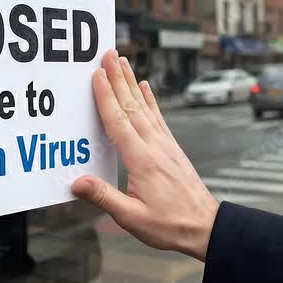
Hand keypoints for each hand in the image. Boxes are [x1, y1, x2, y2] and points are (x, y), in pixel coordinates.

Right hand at [71, 50, 219, 261]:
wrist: (206, 228)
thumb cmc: (169, 225)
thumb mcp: (132, 218)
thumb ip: (104, 197)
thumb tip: (76, 182)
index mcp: (142, 160)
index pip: (119, 122)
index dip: (106, 97)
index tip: (97, 74)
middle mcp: (155, 146)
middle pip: (132, 106)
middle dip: (118, 78)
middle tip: (108, 54)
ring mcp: (166, 145)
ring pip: (145, 107)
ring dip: (132, 83)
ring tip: (123, 61)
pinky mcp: (172, 149)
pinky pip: (158, 118)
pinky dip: (150, 100)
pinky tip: (146, 87)